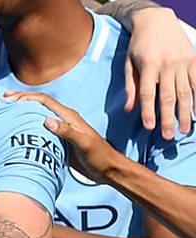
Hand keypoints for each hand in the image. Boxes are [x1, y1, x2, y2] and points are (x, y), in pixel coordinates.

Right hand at [5, 90, 126, 186]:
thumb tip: (46, 121)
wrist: (107, 168)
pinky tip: (19, 126)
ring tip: (7, 108)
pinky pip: (40, 126)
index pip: (44, 101)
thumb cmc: (98, 156)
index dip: (27, 98)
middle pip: (40, 103)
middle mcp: (63, 119)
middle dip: (22, 98)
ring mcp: (61, 129)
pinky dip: (27, 122)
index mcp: (69, 117)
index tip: (11, 101)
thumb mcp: (84, 144)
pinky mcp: (58, 139)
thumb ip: (66, 132)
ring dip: (23, 108)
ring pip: (38, 113)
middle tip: (4, 98)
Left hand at [123, 6, 195, 138]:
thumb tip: (130, 109)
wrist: (157, 20)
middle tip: (169, 137)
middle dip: (169, 118)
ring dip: (185, 113)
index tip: (149, 128)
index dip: (149, 112)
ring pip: (185, 92)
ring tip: (184, 130)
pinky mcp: (194, 59)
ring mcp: (183, 62)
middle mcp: (168, 65)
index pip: (149, 94)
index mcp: (149, 66)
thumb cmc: (139, 45)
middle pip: (168, 96)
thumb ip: (130, 87)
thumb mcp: (129, 64)